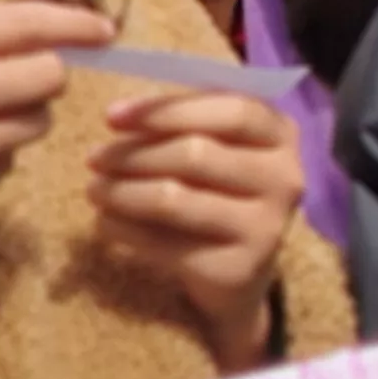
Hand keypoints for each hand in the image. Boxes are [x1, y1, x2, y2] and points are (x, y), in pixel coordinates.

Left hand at [88, 92, 301, 370]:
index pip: (230, 111)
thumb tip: (124, 112)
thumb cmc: (217, 189)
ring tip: (94, 189)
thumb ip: (186, 120)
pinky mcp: (236, 267)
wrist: (240, 267)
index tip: (112, 116)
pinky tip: (105, 221)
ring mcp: (265, 226)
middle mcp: (284, 178)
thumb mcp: (218, 145)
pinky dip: (122, 228)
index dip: (167, 111)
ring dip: (120, 191)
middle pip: (195, 154)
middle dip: (133, 154)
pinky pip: (162, 243)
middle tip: (95, 158)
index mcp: (280, 135)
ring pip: (173, 199)